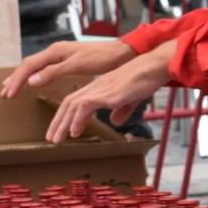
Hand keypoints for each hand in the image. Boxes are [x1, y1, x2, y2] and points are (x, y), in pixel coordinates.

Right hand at [0, 39, 134, 97]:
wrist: (121, 53)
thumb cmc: (102, 58)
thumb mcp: (77, 66)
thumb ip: (54, 72)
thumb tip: (31, 80)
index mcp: (55, 52)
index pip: (29, 66)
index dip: (17, 80)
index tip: (8, 94)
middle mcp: (55, 51)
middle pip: (28, 65)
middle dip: (15, 79)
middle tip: (4, 95)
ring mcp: (60, 55)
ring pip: (35, 66)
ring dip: (22, 77)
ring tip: (11, 88)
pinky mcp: (67, 61)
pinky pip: (44, 68)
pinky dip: (34, 76)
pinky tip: (33, 82)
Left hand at [44, 47, 174, 141]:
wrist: (155, 67)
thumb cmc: (147, 79)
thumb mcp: (132, 99)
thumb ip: (122, 109)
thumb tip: (114, 121)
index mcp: (100, 87)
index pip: (76, 100)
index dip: (66, 116)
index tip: (61, 131)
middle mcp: (96, 87)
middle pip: (68, 103)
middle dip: (58, 122)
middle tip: (52, 139)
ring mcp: (100, 89)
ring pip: (72, 105)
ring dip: (62, 124)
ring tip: (57, 140)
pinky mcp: (107, 93)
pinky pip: (85, 106)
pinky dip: (77, 119)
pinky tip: (74, 132)